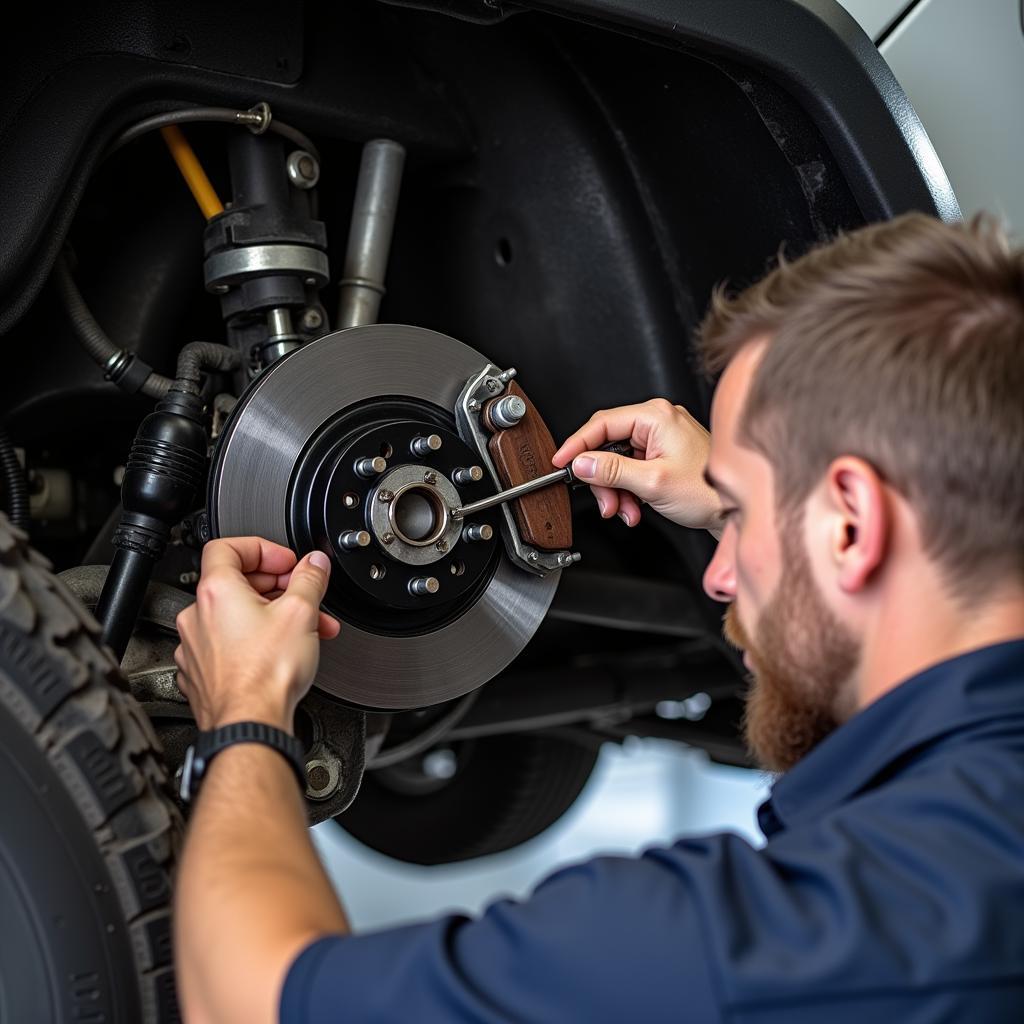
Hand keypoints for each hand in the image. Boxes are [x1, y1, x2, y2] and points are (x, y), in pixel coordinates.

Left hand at [174, 537, 340, 732]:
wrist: (250, 723)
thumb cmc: (266, 674)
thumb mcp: (302, 612)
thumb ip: (309, 579)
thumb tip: (314, 563)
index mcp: (217, 592)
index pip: (228, 547)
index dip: (262, 549)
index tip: (285, 563)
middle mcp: (198, 616)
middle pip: (235, 583)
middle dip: (276, 586)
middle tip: (302, 594)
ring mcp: (195, 646)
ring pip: (235, 617)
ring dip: (270, 615)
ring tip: (304, 628)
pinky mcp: (200, 672)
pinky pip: (227, 644)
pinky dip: (252, 641)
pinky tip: (278, 651)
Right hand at [553, 398, 720, 529]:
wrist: (737, 510)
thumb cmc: (708, 491)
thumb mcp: (652, 483)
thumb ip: (612, 471)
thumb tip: (582, 463)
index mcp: (656, 417)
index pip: (602, 424)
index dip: (577, 445)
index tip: (561, 463)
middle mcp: (658, 420)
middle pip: (608, 444)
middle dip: (603, 478)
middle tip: (606, 502)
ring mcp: (662, 436)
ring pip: (618, 460)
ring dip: (616, 490)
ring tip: (625, 510)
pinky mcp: (664, 453)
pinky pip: (633, 467)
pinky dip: (629, 489)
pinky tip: (636, 507)